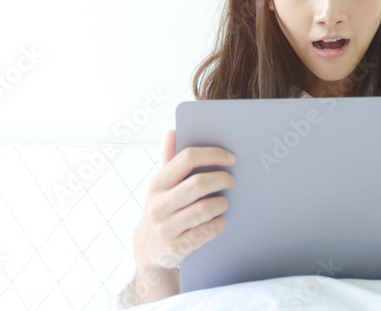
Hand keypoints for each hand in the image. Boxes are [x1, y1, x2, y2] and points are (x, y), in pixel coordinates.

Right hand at [128, 129, 235, 303]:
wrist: (147, 250)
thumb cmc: (162, 209)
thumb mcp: (161, 185)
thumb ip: (169, 158)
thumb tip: (172, 130)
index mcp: (158, 183)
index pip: (187, 158)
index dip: (213, 154)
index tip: (230, 158)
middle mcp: (159, 204)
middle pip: (198, 184)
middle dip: (222, 179)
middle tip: (232, 180)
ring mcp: (166, 228)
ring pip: (204, 209)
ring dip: (221, 203)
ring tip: (225, 202)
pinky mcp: (175, 248)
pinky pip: (205, 232)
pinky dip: (218, 224)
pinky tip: (220, 221)